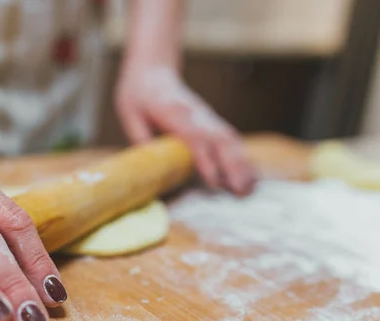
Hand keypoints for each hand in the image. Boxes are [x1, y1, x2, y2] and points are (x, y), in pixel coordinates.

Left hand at [115, 66, 256, 195]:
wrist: (153, 71)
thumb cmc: (139, 94)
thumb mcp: (129, 113)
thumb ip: (141, 138)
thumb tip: (150, 166)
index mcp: (174, 111)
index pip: (194, 136)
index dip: (205, 159)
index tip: (213, 181)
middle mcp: (196, 114)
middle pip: (221, 138)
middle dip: (234, 165)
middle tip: (242, 191)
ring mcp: (207, 117)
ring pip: (230, 139)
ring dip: (242, 164)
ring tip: (250, 189)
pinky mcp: (211, 122)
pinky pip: (230, 139)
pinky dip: (241, 158)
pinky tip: (249, 178)